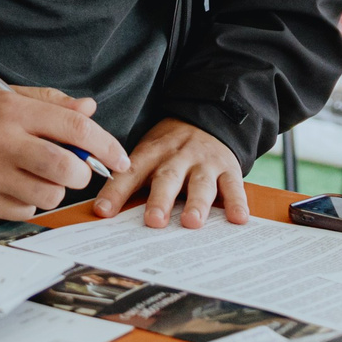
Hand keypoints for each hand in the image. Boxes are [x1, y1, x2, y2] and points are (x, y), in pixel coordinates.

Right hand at [0, 86, 129, 219]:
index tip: (119, 158)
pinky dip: (28, 201)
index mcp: (14, 111)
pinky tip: (14, 185)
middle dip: (81, 173)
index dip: (106, 146)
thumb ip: (51, 103)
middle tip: (73, 168)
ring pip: (50, 195)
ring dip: (53, 189)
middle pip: (68, 169)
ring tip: (35, 175)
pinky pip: (25, 210)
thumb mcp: (9, 96)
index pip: (75, 129)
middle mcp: (3, 142)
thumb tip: (90, 111)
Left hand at [92, 119, 247, 227]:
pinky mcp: (229, 168)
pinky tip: (238, 218)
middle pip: (167, 178)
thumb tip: (103, 211)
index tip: (103, 212)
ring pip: (200, 184)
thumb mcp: (148, 151)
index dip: (115, 191)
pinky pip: (233, 186)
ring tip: (191, 222)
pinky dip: (237, 202)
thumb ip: (131, 178)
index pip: (130, 172)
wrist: (209, 119)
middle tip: (153, 221)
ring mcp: (205, 162)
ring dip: (196, 204)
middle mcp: (178, 156)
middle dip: (159, 200)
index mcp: (152, 152)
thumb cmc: (171, 147)